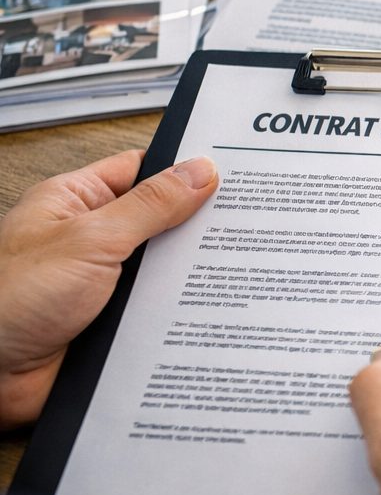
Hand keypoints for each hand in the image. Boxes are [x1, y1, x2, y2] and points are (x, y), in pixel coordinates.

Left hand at [0, 150, 218, 428]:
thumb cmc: (7, 301)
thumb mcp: (90, 240)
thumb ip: (150, 205)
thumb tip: (198, 172)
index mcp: (75, 202)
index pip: (142, 171)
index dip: (184, 171)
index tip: (230, 174)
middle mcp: (90, 240)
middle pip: (161, 221)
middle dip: (196, 227)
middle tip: (244, 225)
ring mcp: (103, 283)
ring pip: (164, 269)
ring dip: (188, 275)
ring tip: (232, 268)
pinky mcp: (113, 323)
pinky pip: (158, 310)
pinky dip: (180, 312)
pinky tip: (206, 310)